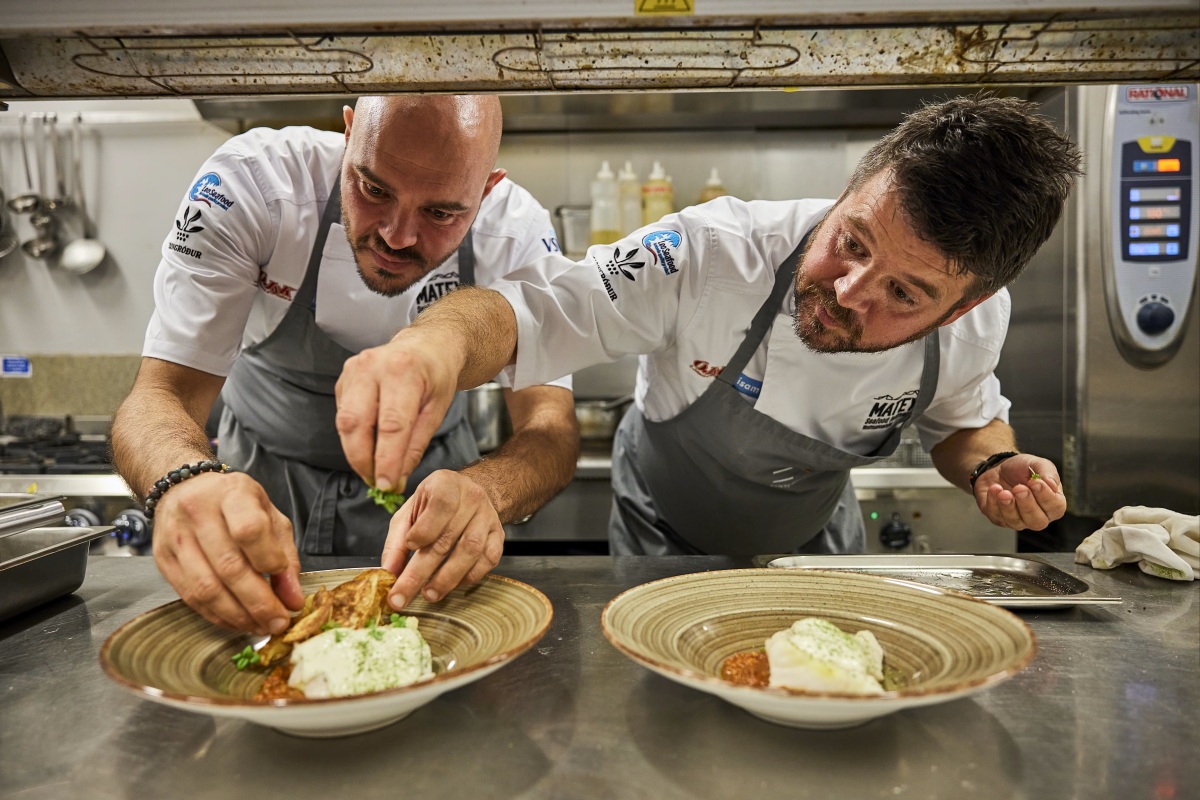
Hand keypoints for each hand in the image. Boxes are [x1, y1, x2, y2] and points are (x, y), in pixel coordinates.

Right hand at [151, 471, 302, 632]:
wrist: (185, 489)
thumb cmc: (233, 503)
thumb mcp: (269, 515)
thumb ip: (285, 555)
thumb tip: (292, 598)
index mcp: (232, 494)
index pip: (250, 530)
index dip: (269, 561)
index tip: (285, 583)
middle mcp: (199, 513)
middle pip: (229, 566)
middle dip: (258, 603)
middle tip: (279, 622)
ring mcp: (176, 537)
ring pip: (206, 587)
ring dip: (237, 615)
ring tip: (260, 626)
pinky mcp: (164, 560)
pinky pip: (190, 596)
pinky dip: (217, 615)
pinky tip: (237, 621)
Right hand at [335, 333, 459, 494]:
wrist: (426, 345)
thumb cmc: (436, 376)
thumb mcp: (437, 409)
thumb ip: (415, 445)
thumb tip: (396, 478)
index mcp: (403, 371)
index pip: (391, 425)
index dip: (386, 460)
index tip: (387, 485)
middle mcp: (373, 366)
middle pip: (356, 423)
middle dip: (363, 460)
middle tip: (376, 482)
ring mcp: (354, 370)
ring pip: (344, 422)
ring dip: (356, 453)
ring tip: (373, 470)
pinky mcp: (344, 378)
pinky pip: (343, 415)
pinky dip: (354, 437)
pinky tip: (369, 446)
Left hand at [379, 470, 504, 608]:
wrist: (466, 493)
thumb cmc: (433, 504)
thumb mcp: (409, 513)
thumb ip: (396, 542)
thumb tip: (387, 573)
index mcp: (445, 485)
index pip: (440, 506)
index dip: (424, 530)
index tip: (409, 547)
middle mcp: (471, 498)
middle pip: (448, 538)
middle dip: (422, 571)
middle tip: (403, 594)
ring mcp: (488, 517)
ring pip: (471, 550)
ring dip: (448, 577)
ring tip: (429, 594)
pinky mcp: (498, 534)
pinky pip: (489, 559)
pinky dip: (470, 576)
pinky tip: (454, 585)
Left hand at [973, 454, 1065, 530]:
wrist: (999, 468)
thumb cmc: (1022, 469)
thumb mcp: (1037, 464)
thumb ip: (1048, 472)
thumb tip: (1052, 484)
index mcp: (1052, 503)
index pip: (1056, 508)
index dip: (1046, 496)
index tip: (1035, 482)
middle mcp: (1037, 516)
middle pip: (1037, 521)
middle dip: (1027, 505)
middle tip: (1018, 488)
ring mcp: (1017, 520)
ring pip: (1016, 522)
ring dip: (1008, 506)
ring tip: (1004, 492)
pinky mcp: (998, 518)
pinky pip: (996, 516)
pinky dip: (993, 502)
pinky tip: (994, 489)